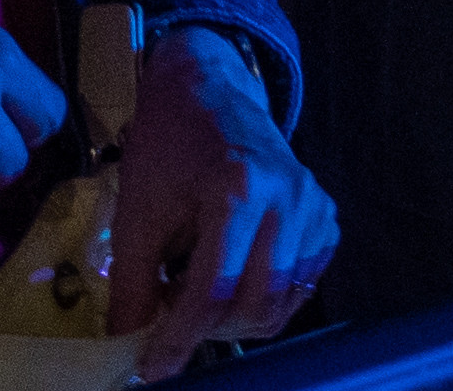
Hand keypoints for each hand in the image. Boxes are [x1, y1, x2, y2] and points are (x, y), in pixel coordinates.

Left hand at [111, 21, 337, 363]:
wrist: (208, 90)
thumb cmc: (167, 148)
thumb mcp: (138, 213)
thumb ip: (132, 285)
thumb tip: (127, 347)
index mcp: (237, 189)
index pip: (213, 291)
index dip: (179, 338)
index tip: (152, 366)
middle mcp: (288, 198)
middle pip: (256, 304)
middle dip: (210, 330)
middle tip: (172, 323)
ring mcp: (314, 206)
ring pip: (284, 301)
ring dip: (239, 318)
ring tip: (199, 296)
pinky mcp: (325, 214)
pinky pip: (303, 282)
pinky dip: (268, 297)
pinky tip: (233, 277)